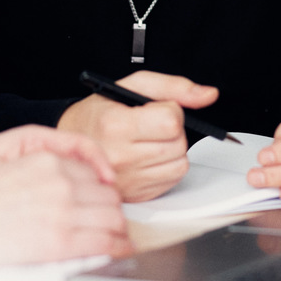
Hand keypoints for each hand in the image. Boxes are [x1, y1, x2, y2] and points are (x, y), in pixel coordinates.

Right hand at [0, 151, 130, 278]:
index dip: (102, 193)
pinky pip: (105, 243)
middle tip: (112, 227)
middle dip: (113, 213)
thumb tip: (69, 196)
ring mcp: (63, 209)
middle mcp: (61, 180)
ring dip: (119, 231)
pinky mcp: (60, 240)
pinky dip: (118, 249)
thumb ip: (44, 178)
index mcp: (47, 161)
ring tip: (118, 243)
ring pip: (113, 218)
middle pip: (108, 197)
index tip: (105, 205)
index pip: (94, 174)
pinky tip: (118, 254)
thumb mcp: (11, 172)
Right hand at [57, 70, 218, 202]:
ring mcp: (129, 180)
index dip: (170, 110)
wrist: (73, 144)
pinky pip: (173, 179)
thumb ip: (173, 86)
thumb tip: (207, 95)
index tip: (155, 110)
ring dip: (172, 149)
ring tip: (149, 140)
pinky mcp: (137, 195)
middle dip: (172, 130)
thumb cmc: (99, 114)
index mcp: (116, 126)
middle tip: (150, 126)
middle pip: (179, 143)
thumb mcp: (130, 86)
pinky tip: (149, 156)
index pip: (170, 121)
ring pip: (180, 163)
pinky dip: (168, 165)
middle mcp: (121, 157)